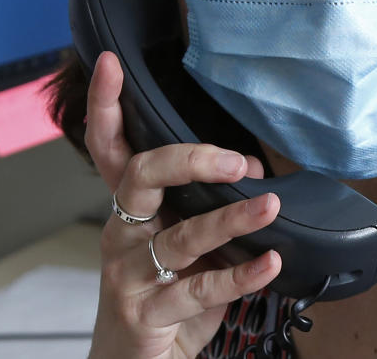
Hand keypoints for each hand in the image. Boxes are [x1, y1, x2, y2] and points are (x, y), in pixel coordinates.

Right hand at [84, 52, 281, 358]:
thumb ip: (211, 204)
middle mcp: (121, 233)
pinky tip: (269, 261)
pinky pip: (201, 289)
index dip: (106, 105)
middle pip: (140, 178)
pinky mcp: (150, 312)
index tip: (110, 64)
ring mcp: (130, 274)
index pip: (110, 147)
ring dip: (230, 219)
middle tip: (233, 159)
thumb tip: (254, 174)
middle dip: (186, 159)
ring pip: (180, 236)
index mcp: (129, 208)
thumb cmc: (162, 292)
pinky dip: (241, 274)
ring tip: (270, 206)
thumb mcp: (185, 242)